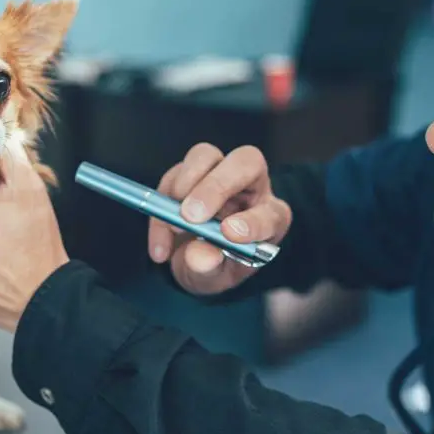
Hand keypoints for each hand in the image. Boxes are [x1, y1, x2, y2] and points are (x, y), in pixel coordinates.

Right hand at [148, 143, 291, 295]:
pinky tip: (162, 234)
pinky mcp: (188, 174)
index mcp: (270, 218)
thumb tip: (200, 256)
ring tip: (175, 219)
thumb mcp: (213, 278)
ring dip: (186, 183)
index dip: (252, 222)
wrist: (192, 262)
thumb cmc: (214, 268)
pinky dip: (161, 202)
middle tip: (191, 216)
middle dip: (216, 186)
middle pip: (245, 162)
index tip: (229, 234)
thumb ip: (209, 268)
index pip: (271, 212)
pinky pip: (173, 175)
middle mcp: (249, 188)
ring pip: (206, 155)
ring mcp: (218, 175)